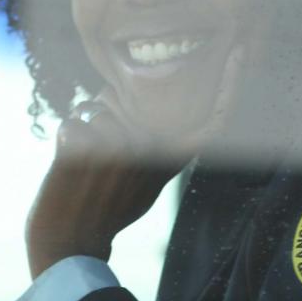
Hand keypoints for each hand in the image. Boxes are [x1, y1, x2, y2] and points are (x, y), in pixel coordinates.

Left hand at [25, 47, 244, 278]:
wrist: (73, 245)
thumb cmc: (109, 213)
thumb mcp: (148, 188)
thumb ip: (160, 155)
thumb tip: (165, 126)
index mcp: (168, 159)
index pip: (207, 122)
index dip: (229, 88)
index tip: (240, 55)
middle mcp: (148, 150)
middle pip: (120, 104)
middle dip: (104, 124)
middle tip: (100, 169)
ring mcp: (115, 148)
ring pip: (92, 112)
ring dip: (81, 136)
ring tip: (85, 173)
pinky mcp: (82, 147)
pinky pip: (68, 124)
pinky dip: (61, 142)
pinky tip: (67, 172)